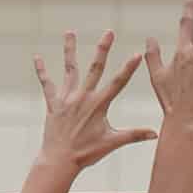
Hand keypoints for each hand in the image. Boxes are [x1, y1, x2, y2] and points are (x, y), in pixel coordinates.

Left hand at [33, 30, 155, 174]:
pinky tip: (38, 58)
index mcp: (99, 105)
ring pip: (70, 68)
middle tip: (109, 32)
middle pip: (95, 68)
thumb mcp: (112, 143)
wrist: (60, 160)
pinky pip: (47, 84)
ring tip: (70, 32)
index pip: (118, 83)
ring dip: (70, 49)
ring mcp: (67, 98)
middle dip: (103, 49)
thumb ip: (134, 135)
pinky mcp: (53, 103)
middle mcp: (83, 97)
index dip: (128, 68)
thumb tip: (155, 134)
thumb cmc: (86, 153)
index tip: (137, 54)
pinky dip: (42, 71)